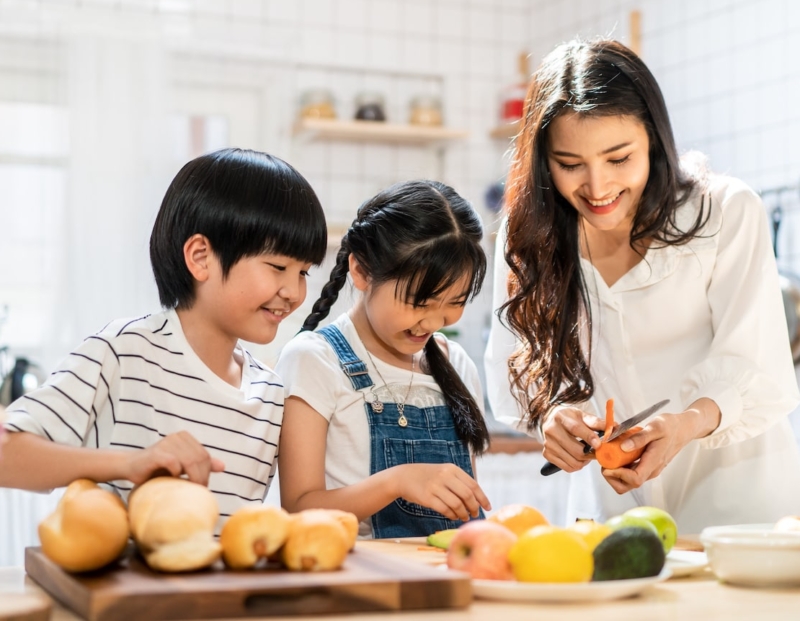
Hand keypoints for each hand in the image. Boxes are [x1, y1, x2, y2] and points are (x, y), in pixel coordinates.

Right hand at [124, 431, 224, 486]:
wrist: (131, 467)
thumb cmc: (158, 468)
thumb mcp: (182, 465)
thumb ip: (200, 464)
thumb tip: (223, 466)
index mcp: (186, 437)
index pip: (205, 456)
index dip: (206, 473)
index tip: (202, 487)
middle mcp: (178, 437)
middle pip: (199, 458)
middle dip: (201, 477)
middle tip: (197, 491)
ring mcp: (167, 443)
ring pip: (190, 461)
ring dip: (192, 478)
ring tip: (188, 489)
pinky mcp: (156, 452)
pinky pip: (174, 463)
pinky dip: (176, 473)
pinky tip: (172, 480)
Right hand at [393, 463, 491, 520]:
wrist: (404, 477)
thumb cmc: (428, 477)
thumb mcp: (444, 472)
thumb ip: (459, 482)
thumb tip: (477, 500)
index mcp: (452, 469)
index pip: (473, 485)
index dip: (482, 498)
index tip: (487, 507)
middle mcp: (445, 476)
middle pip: (467, 495)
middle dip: (474, 508)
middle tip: (474, 514)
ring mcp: (436, 486)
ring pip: (457, 504)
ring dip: (463, 514)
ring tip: (464, 517)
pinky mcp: (428, 497)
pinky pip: (445, 510)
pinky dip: (452, 515)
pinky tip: (453, 517)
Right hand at [540, 407, 604, 472]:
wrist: (549, 419)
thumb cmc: (570, 418)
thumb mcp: (582, 415)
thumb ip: (597, 422)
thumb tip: (614, 428)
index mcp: (561, 417)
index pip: (575, 429)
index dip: (589, 437)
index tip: (599, 444)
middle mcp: (552, 430)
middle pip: (576, 450)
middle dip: (591, 454)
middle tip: (598, 452)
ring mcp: (548, 443)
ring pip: (573, 462)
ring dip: (585, 462)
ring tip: (587, 454)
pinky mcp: (546, 454)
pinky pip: (567, 467)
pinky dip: (576, 466)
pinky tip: (577, 457)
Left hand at [601, 398, 720, 492]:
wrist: (683, 429)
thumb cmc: (671, 427)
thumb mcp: (655, 427)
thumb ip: (640, 438)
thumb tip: (624, 447)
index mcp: (654, 462)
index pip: (635, 479)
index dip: (618, 475)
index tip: (607, 465)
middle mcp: (651, 470)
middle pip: (628, 486)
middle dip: (612, 477)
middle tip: (605, 461)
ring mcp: (649, 469)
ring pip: (628, 482)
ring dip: (614, 473)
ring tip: (609, 456)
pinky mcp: (646, 466)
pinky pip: (630, 473)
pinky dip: (619, 468)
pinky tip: (616, 454)